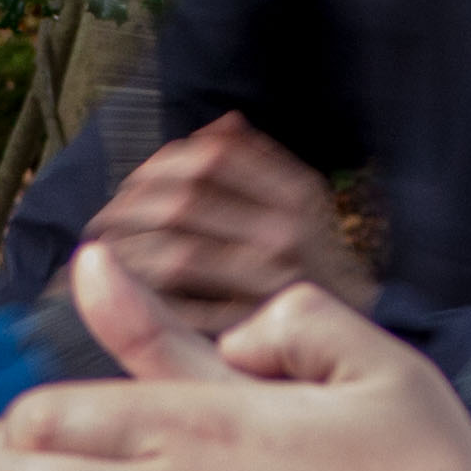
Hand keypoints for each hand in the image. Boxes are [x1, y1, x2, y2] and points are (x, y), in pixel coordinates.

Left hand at [82, 115, 373, 332]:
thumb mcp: (308, 209)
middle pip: (186, 200)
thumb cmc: (321, 276)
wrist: (367, 346)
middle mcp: (288, 233)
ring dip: (126, 252)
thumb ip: (263, 165)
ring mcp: (270, 284)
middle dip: (129, 207)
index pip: (213, 157)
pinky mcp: (251, 331)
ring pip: (176, 252)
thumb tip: (217, 125)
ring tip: (104, 257)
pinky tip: (125, 294)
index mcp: (299, 195)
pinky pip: (180, 307)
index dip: (159, 164)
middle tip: (103, 224)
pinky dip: (142, 298)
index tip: (133, 183)